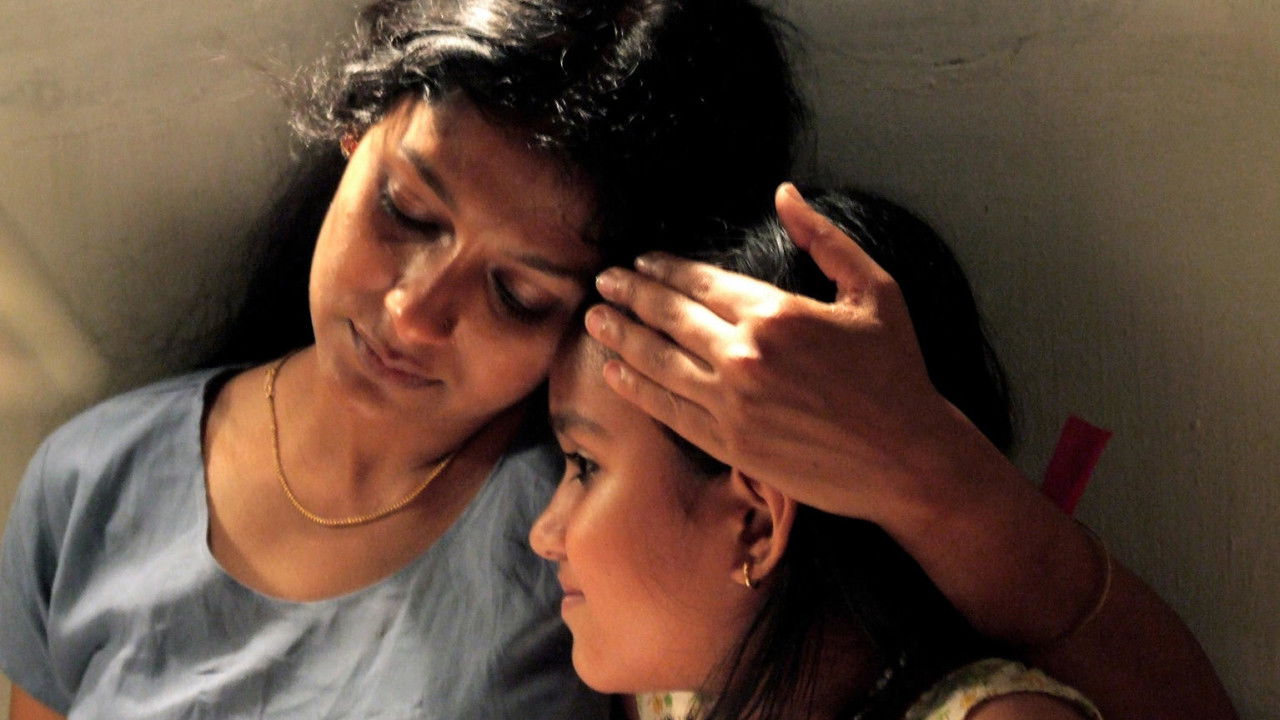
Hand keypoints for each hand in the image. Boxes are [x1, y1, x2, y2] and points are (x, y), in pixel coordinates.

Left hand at [585, 183, 984, 521]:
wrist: (907, 458)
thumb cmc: (897, 371)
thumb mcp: (874, 289)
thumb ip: (824, 238)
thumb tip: (784, 193)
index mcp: (776, 312)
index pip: (700, 283)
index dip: (664, 270)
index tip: (641, 261)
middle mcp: (745, 355)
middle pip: (669, 317)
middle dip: (630, 295)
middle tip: (604, 282)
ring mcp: (732, 402)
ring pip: (658, 362)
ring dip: (620, 338)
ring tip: (596, 320)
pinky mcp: (729, 444)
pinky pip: (669, 410)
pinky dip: (637, 389)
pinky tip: (616, 373)